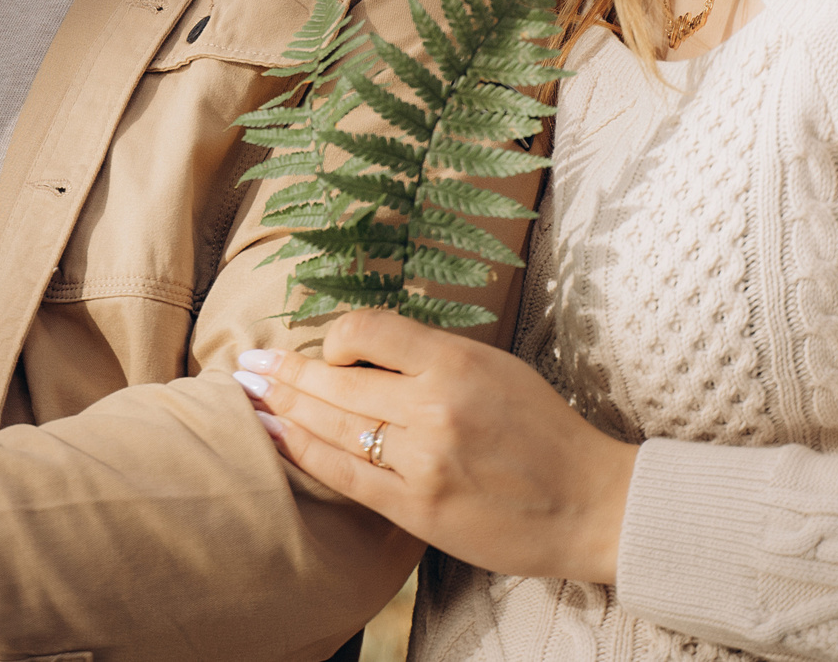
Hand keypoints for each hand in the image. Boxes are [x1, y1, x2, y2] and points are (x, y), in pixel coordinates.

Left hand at [234, 310, 638, 585]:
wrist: (589, 502)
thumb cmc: (546, 431)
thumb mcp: (496, 368)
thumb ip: (432, 356)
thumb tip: (364, 350)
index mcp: (458, 362)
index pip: (368, 330)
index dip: (335, 336)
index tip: (326, 346)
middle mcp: (435, 407)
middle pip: (336, 382)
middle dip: (283, 371)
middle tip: (248, 364)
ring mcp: (423, 461)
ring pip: (332, 427)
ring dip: (283, 408)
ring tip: (250, 393)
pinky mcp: (417, 508)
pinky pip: (344, 475)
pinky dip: (303, 452)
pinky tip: (278, 435)